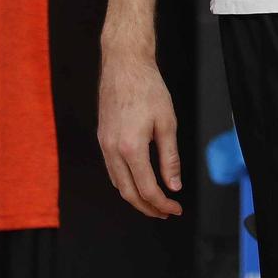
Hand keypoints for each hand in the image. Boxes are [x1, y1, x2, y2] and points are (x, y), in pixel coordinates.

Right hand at [97, 47, 182, 217]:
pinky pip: (111, 169)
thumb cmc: (148, 89)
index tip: (176, 209)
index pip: (147, 189)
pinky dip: (125, 182)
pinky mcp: (102, 137)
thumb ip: (169, 158)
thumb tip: (174, 185)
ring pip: (118, 183)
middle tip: (166, 212)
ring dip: (136, 197)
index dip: (163, 204)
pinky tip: (138, 180)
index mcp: (131, 148)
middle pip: (128, 193)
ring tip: (155, 200)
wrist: (124, 65)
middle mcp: (112, 150)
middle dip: (148, 207)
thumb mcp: (167, 123)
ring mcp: (104, 144)